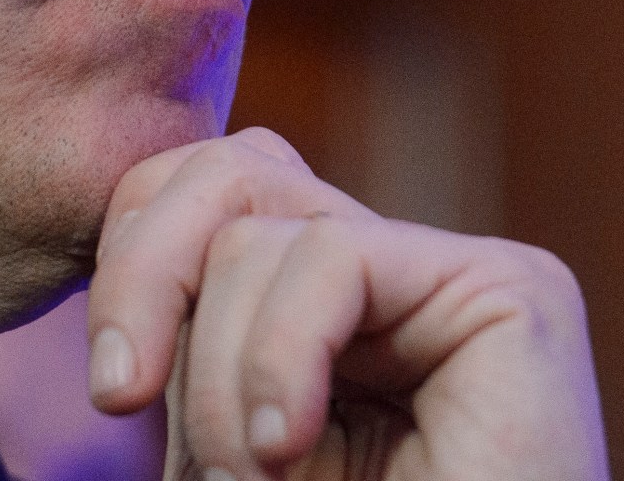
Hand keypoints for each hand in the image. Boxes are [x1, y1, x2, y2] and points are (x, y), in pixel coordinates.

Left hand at [85, 129, 607, 480]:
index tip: (111, 388)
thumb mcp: (223, 446)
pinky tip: (285, 443)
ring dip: (217, 372)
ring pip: (260, 230)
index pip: (203, 192)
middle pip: (227, 174)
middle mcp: (396, 277)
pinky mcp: (511, 292)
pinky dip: (278, 356)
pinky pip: (331, 255)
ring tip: (252, 475)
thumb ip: (186, 348)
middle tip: (118, 396)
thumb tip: (121, 224)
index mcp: (326, 309)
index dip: (133, 259)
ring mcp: (458, 277)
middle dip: (142, 276)